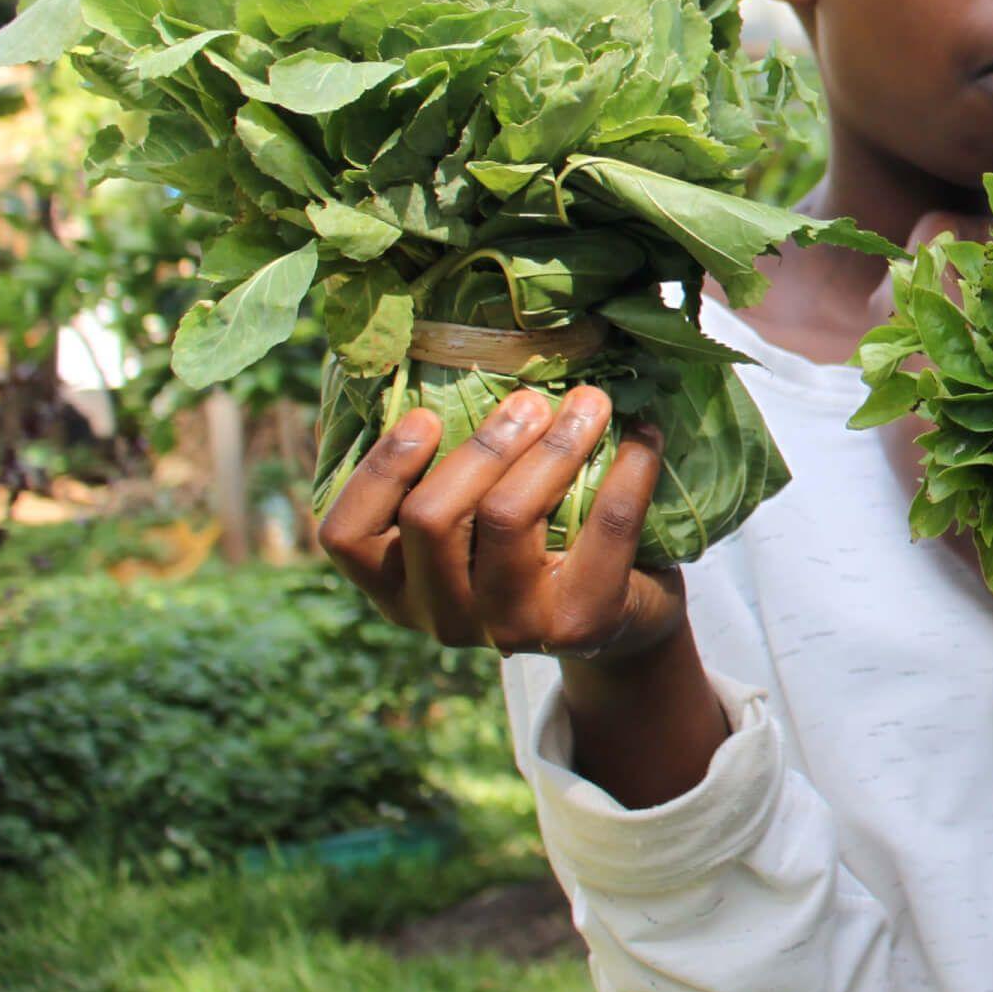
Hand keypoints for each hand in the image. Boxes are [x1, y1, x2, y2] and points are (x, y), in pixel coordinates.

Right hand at [319, 384, 683, 663]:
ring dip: (553, 445)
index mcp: (398, 589)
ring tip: (590, 401)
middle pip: (431, 517)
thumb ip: (448, 471)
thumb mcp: (476, 525)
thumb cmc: (535, 551)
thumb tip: (434, 363)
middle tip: (528, 399)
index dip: (379, 470)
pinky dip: (628, 470)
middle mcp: (442, 619)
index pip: (348, 537)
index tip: (424, 415)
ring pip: (507, 517)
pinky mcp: (578, 623)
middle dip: (483, 444)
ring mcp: (509, 628)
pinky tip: (644, 434)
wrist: (621, 627)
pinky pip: (602, 527)